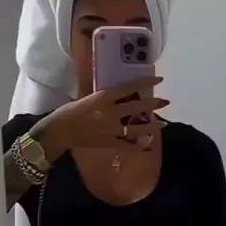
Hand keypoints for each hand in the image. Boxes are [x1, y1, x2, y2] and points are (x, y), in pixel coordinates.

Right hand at [31, 76, 168, 162]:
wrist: (60, 131)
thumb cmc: (70, 111)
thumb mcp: (88, 98)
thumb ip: (105, 98)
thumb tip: (120, 96)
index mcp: (104, 97)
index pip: (129, 88)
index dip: (146, 83)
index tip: (159, 79)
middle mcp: (111, 112)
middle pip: (137, 107)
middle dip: (153, 104)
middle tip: (165, 101)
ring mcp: (111, 129)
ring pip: (137, 127)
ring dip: (152, 126)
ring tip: (163, 124)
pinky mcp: (109, 142)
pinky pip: (128, 145)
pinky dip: (139, 146)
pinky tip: (148, 145)